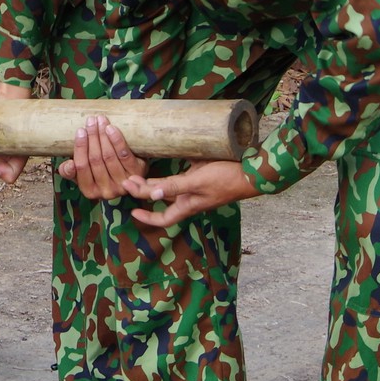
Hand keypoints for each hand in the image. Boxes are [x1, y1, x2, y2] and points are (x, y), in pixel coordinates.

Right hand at [57, 114, 148, 200]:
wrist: (128, 173)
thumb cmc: (100, 170)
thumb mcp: (83, 174)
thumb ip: (70, 171)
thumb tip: (69, 164)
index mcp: (89, 191)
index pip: (81, 167)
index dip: (80, 148)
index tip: (80, 130)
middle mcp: (106, 191)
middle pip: (96, 159)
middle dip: (92, 137)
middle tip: (90, 120)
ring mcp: (122, 184)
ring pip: (109, 156)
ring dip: (103, 135)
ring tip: (100, 120)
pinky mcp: (136, 174)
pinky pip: (124, 155)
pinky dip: (117, 141)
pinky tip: (112, 128)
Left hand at [119, 158, 258, 228]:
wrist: (251, 172)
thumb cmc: (227, 179)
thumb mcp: (198, 181)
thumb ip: (175, 186)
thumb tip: (152, 195)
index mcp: (188, 204)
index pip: (163, 218)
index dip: (147, 218)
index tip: (132, 212)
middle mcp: (189, 198)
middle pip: (161, 199)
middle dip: (143, 192)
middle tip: (128, 180)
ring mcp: (194, 187)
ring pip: (167, 187)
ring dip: (152, 181)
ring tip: (136, 172)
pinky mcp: (199, 175)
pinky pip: (178, 176)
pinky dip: (167, 172)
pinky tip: (158, 162)